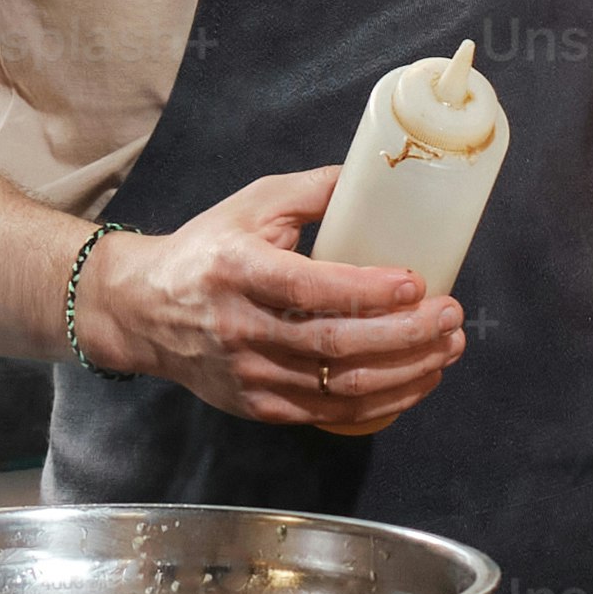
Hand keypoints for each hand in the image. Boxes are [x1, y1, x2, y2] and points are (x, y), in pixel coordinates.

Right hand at [91, 168, 464, 432]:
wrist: (141, 310)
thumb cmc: (206, 250)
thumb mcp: (251, 205)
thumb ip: (314, 190)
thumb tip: (379, 180)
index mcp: (237, 270)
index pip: (308, 288)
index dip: (366, 291)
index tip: (416, 282)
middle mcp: (240, 328)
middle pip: (334, 344)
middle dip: (405, 335)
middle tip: (451, 317)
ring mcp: (249, 375)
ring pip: (339, 387)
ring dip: (406, 372)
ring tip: (448, 349)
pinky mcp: (258, 407)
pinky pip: (329, 414)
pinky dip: (381, 403)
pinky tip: (417, 381)